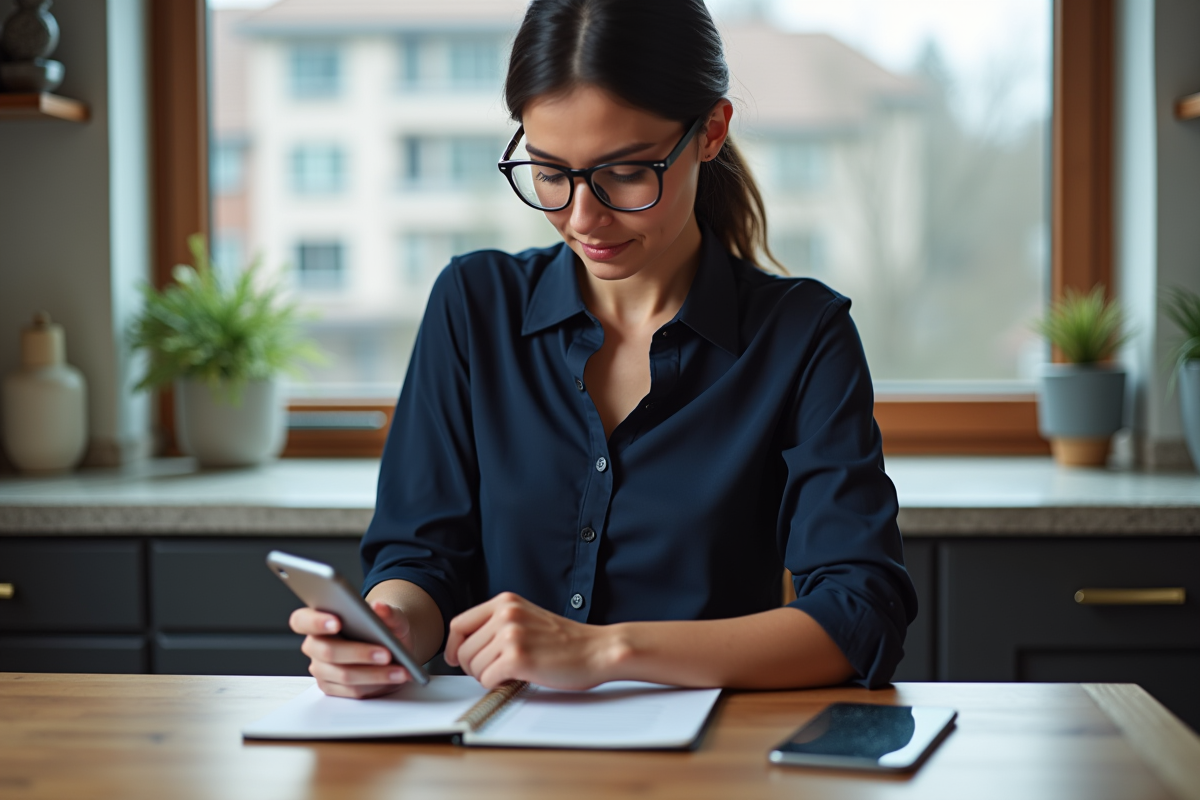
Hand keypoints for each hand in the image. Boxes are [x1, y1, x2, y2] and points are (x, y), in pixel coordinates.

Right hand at [289, 601, 415, 697]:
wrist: (393, 646)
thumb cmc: (385, 627)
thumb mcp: (391, 616)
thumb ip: (387, 612)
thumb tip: (379, 607)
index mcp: (318, 619)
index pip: (302, 620)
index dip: (316, 622)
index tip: (337, 622)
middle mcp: (315, 645)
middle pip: (327, 651)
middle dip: (358, 653)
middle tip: (385, 653)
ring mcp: (322, 669)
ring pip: (342, 674)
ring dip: (373, 673)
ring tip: (398, 669)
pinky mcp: (333, 688)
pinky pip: (352, 690)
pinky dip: (376, 684)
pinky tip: (395, 676)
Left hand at [444, 592, 622, 689]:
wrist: (597, 650)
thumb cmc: (566, 641)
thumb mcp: (527, 618)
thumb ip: (498, 624)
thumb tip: (465, 646)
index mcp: (506, 601)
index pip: (459, 624)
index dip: (454, 646)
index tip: (457, 658)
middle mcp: (506, 614)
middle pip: (462, 649)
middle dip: (473, 667)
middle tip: (493, 671)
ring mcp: (511, 635)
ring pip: (472, 666)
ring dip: (487, 677)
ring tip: (511, 673)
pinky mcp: (518, 658)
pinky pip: (487, 679)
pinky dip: (497, 685)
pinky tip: (517, 679)